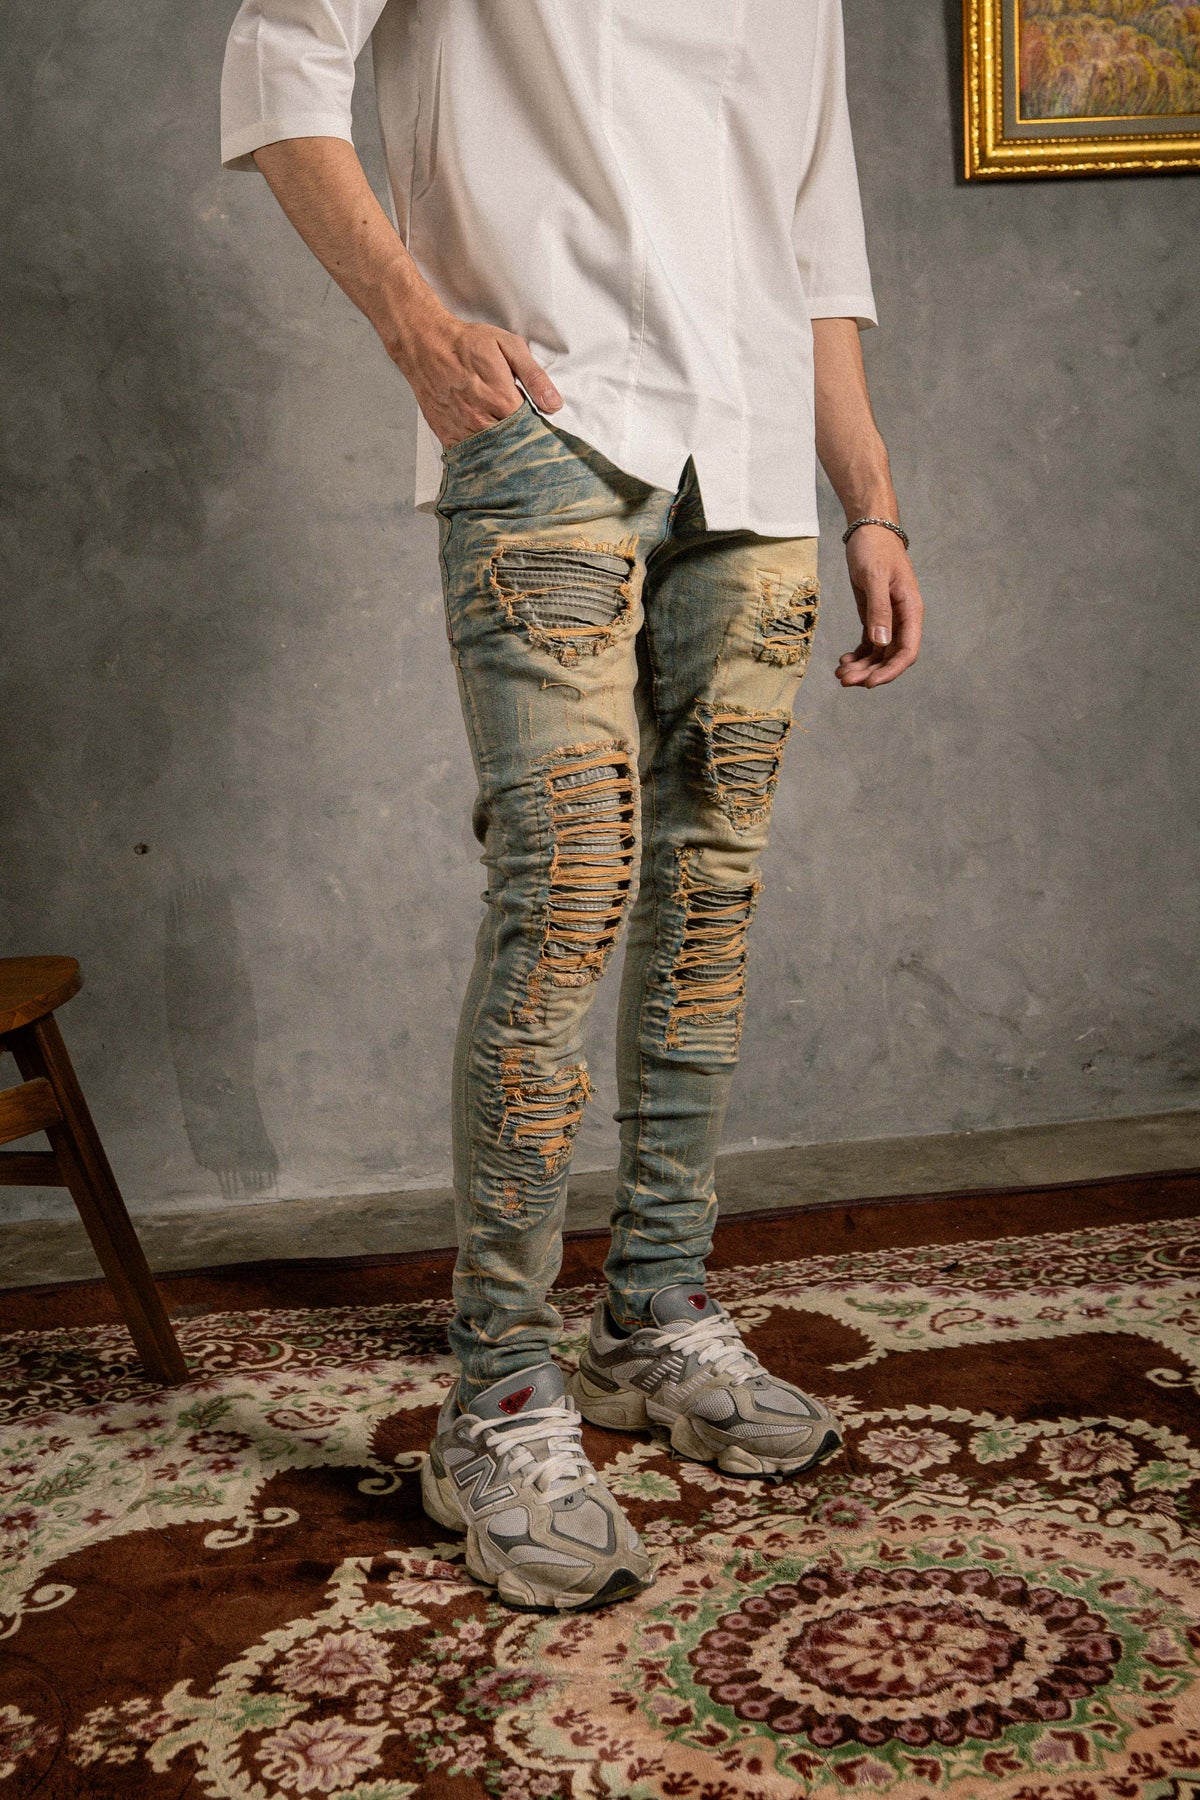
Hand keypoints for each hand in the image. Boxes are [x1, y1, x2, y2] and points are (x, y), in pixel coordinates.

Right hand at [390, 299, 562, 447]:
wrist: (425, 344)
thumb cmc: (467, 343)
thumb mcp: (509, 346)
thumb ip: (534, 376)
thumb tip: (554, 404)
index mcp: (501, 399)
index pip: (530, 430)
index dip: (538, 432)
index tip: (543, 432)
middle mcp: (481, 419)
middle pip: (512, 446)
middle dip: (522, 445)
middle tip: (528, 443)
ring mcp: (462, 429)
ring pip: (491, 454)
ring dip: (502, 452)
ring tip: (508, 444)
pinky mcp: (447, 435)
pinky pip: (469, 456)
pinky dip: (480, 455)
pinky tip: (487, 447)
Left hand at [836, 525, 923, 688]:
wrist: (869, 531)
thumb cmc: (875, 549)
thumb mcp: (875, 577)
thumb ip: (879, 609)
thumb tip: (881, 642)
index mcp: (910, 610)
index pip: (907, 651)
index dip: (890, 671)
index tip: (869, 683)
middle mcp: (902, 618)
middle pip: (891, 657)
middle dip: (869, 673)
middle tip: (844, 680)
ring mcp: (889, 619)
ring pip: (879, 654)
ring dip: (861, 667)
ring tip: (840, 673)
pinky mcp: (874, 616)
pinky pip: (869, 644)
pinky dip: (858, 655)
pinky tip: (844, 661)